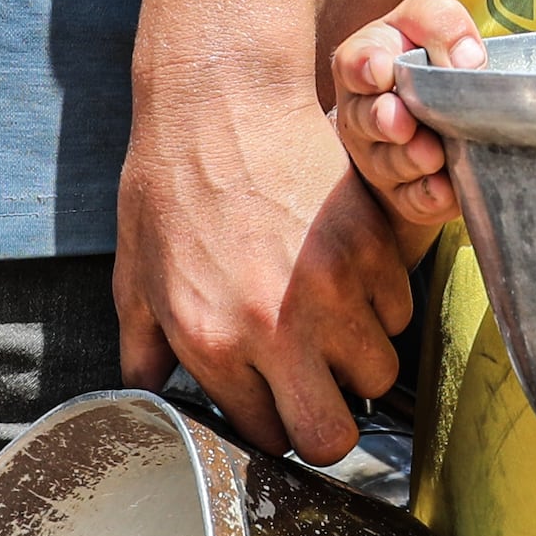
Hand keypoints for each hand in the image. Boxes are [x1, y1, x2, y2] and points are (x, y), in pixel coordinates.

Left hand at [114, 48, 412, 461]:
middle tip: (312, 386)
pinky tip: (347, 277)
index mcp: (213, 343)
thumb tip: (146, 392)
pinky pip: (398, 311)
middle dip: (324, 421)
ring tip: (328, 323)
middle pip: (332, 436)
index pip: (267, 437)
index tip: (271, 400)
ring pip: (377, 374)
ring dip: (356, 359)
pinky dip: (379, 305)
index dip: (271, 423)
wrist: (222, 98)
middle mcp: (277, 328)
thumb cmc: (170, 181)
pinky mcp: (372, 248)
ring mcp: (333, 289)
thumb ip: (143, 346)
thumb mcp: (137, 273)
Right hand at [330, 0, 487, 230]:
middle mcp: (364, 112)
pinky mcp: (404, 192)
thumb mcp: (433, 24)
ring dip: (409, 159)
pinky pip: (411, 199)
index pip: (353, 62)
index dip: (364, 66)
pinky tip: (444, 189)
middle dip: (382, 120)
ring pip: (387, 162)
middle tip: (402, 121)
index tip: (381, 70)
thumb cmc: (433, 57)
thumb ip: (444, 26)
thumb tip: (468, 60)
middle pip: (366, 118)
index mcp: (366, 63)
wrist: (445, 110)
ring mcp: (380, 155)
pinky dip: (428, 195)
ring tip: (431, 153)